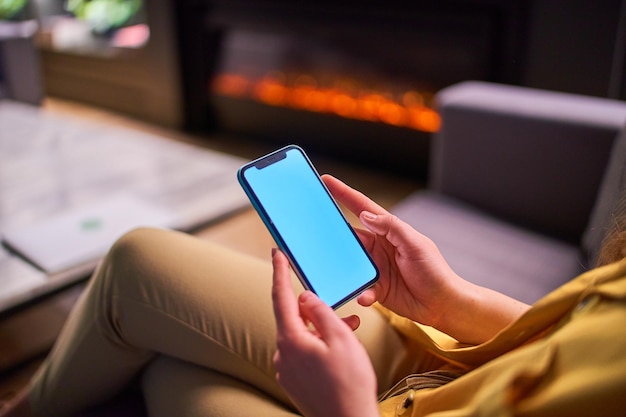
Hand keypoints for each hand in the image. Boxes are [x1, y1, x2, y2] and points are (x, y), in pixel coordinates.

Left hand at [271, 249, 378, 416]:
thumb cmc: (350, 383)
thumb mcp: (341, 338)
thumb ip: (321, 311)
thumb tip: (305, 296)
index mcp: (291, 340)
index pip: (281, 296)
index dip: (279, 271)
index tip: (276, 252)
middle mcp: (282, 354)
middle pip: (294, 318)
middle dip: (315, 309)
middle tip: (339, 311)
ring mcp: (286, 369)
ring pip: (302, 336)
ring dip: (321, 329)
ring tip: (349, 331)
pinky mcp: (294, 381)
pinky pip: (303, 352)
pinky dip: (318, 344)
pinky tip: (339, 349)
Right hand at [323, 175, 529, 342]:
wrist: (443, 305)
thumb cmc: (435, 272)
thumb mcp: (415, 244)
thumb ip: (392, 228)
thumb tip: (366, 215)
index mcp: (388, 231)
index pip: (361, 208)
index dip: (343, 194)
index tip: (325, 181)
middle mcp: (378, 247)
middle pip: (349, 236)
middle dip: (331, 232)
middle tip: (312, 228)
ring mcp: (375, 268)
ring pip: (349, 263)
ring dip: (342, 267)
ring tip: (332, 268)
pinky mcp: (375, 288)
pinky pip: (360, 288)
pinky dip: (360, 292)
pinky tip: (365, 296)